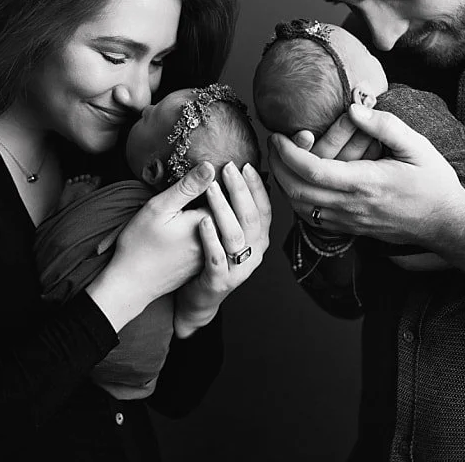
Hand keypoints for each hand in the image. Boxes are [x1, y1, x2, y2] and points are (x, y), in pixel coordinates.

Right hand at [87, 164, 215, 329]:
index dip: (225, 181)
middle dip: (227, 196)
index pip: (226, 196)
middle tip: (226, 178)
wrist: (132, 284)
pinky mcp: (201, 265)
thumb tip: (210, 166)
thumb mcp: (159, 208)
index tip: (225, 167)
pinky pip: (214, 241)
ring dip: (222, 213)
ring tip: (210, 200)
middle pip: (228, 213)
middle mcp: (213, 242)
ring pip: (222, 228)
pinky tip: (199, 222)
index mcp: (205, 224)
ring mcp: (208, 255)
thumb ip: (187, 187)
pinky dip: (213, 229)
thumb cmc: (140, 244)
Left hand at [174, 162, 272, 335]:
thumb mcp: (229, 233)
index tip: (245, 164)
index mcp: (259, 239)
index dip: (256, 186)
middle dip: (239, 190)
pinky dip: (210, 238)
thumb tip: (240, 176)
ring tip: (211, 189)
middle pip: (250, 217)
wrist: (200, 299)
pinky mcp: (220, 282)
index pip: (263, 208)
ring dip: (223, 209)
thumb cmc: (214, 258)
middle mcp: (254, 254)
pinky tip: (201, 220)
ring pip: (235, 236)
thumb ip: (237, 210)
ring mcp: (238, 269)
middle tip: (227, 167)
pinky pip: (216, 258)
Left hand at [270, 104, 464, 247]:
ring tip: (281, 161)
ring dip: (284, 185)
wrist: (446, 223)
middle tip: (273, 144)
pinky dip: (298, 200)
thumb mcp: (417, 146)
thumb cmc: (434, 182)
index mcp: (365, 182)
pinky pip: (313, 218)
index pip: (312, 170)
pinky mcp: (351, 229)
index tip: (278, 135)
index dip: (288, 153)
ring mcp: (350, 221)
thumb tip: (353, 108)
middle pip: (297, 192)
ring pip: (301, 208)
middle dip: (277, 166)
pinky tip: (299, 183)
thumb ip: (384, 125)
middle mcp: (352, 205)